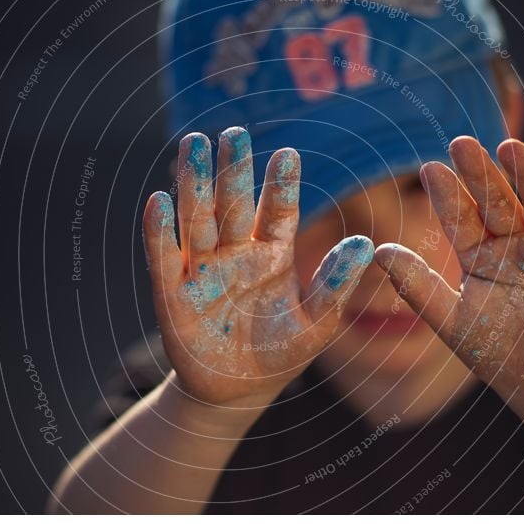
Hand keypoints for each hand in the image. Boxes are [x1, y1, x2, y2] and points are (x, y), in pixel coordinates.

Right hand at [143, 128, 373, 404]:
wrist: (238, 391)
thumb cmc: (282, 353)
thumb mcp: (317, 324)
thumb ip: (336, 285)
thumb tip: (365, 245)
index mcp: (272, 254)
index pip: (277, 211)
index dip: (281, 184)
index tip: (289, 153)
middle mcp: (235, 253)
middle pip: (232, 204)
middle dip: (232, 170)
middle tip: (232, 133)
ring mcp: (202, 270)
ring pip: (197, 220)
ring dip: (194, 184)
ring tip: (193, 145)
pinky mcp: (172, 294)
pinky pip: (164, 258)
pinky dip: (160, 232)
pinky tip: (158, 201)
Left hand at [376, 137, 523, 395]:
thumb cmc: (493, 351)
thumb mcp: (451, 320)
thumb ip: (417, 286)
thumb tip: (377, 250)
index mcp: (479, 254)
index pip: (461, 218)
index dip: (447, 196)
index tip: (429, 170)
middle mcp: (514, 245)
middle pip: (497, 202)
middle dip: (480, 175)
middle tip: (460, 143)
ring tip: (507, 147)